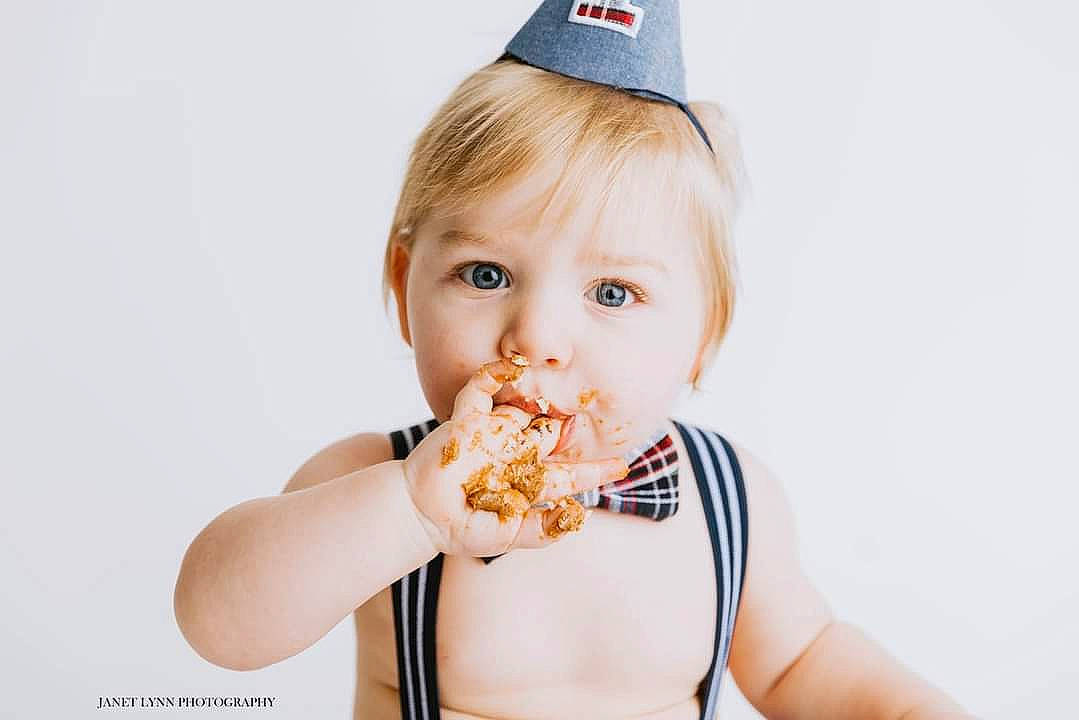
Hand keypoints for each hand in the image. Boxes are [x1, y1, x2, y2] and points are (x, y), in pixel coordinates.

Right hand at [402, 357, 628, 556]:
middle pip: (551, 435)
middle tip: (587, 420)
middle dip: (570, 429)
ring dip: (541, 401)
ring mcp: (491, 434)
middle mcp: (513, 454)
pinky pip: (481, 388)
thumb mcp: (505, 536)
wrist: (418, 513)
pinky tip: (514, 366)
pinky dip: (495, 373)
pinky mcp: (467, 419)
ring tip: (559, 394)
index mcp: (526, 482)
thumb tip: (580, 516)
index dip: (595, 471)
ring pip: (523, 410)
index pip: (568, 474)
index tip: (623, 467)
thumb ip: (541, 530)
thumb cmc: (459, 527)